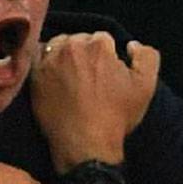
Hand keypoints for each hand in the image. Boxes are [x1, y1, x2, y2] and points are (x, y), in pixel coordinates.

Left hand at [30, 32, 159, 172]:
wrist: (85, 144)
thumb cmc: (116, 116)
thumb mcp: (146, 86)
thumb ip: (147, 57)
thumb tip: (131, 45)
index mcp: (99, 46)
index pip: (103, 38)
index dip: (107, 54)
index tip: (106, 71)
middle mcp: (72, 47)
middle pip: (80, 39)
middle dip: (85, 52)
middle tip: (89, 75)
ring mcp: (50, 60)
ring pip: (58, 45)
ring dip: (65, 54)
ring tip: (71, 75)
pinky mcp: (35, 75)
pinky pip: (37, 57)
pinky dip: (45, 61)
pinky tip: (52, 75)